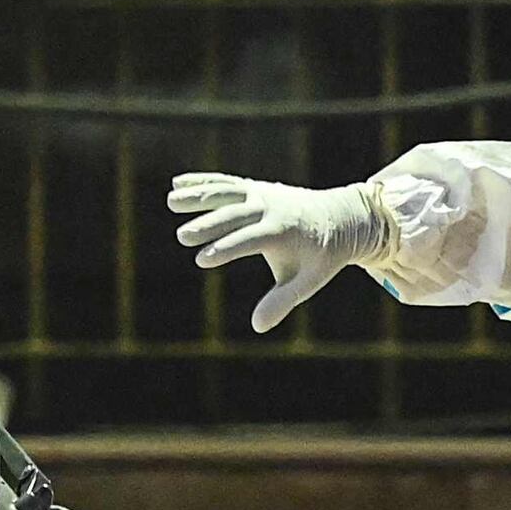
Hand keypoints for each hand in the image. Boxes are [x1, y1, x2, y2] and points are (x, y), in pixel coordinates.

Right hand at [173, 172, 397, 332]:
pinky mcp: (254, 188)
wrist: (339, 217)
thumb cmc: (321, 256)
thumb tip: (258, 327)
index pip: (251, 240)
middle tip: (182, 236)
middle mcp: (270, 208)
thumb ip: (283, 302)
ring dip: (199, 195)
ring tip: (171, 201)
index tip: (203, 259)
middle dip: (209, 225)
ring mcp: (261, 194)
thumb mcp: (307, 281)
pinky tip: (176, 185)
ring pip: (226, 192)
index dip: (227, 249)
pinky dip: (202, 182)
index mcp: (284, 231)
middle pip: (235, 215)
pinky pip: (226, 183)